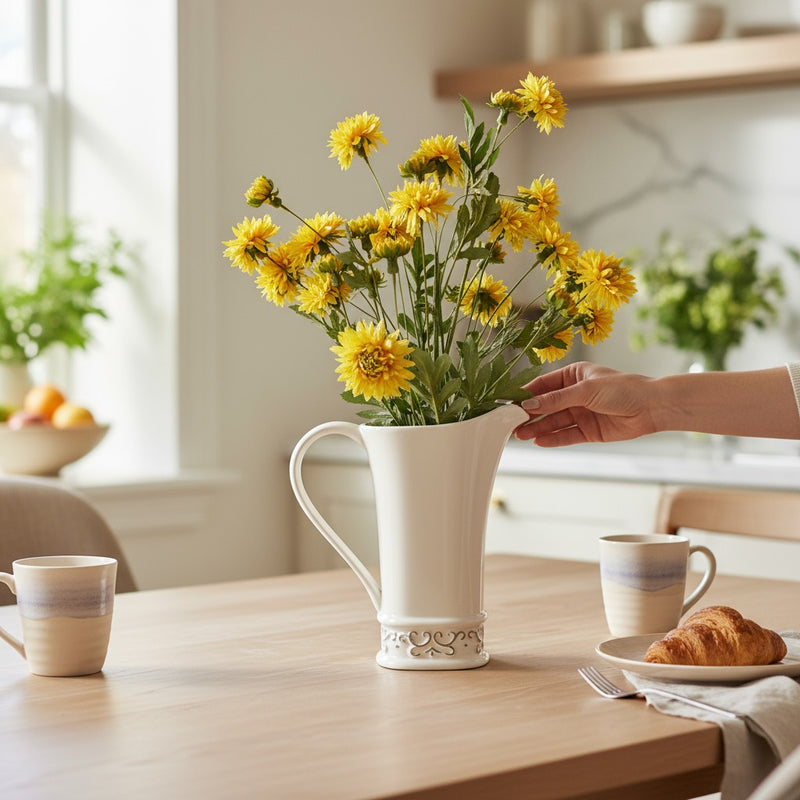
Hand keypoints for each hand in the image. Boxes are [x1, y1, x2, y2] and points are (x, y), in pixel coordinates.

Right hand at [515, 362, 658, 445]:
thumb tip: (530, 405)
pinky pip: (567, 434)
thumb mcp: (585, 390)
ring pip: (554, 421)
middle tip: (510, 423)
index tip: (508, 403)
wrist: (652, 408)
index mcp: (573, 375)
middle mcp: (575, 394)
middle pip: (546, 405)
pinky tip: (539, 441)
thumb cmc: (622, 389)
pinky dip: (553, 438)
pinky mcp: (589, 431)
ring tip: (520, 435)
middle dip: (529, 414)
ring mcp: (582, 413)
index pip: (543, 385)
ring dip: (537, 428)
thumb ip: (556, 399)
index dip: (526, 394)